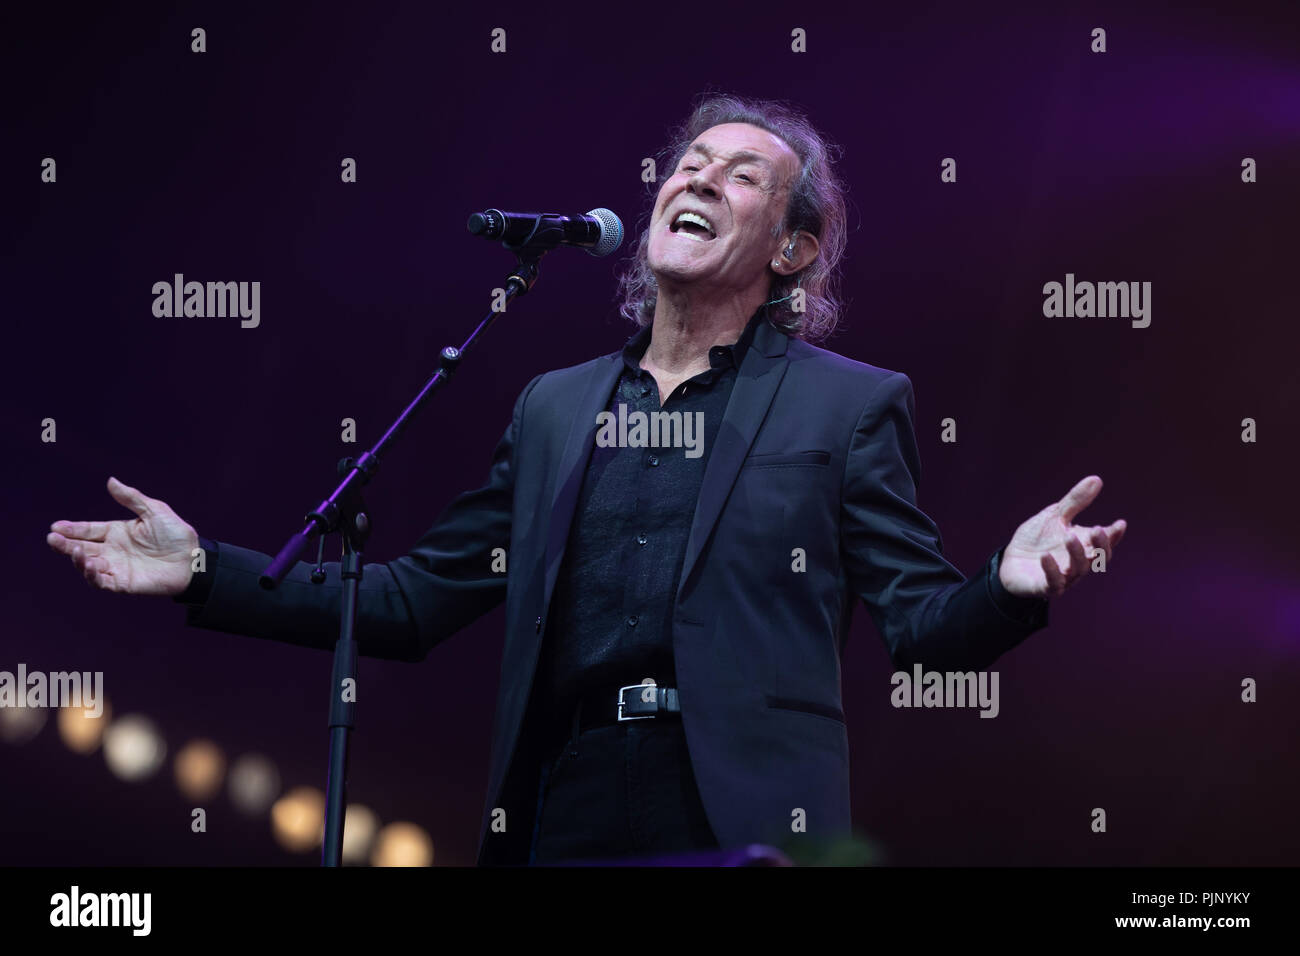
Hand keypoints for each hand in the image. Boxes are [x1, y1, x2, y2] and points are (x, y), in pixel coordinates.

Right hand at [47, 477, 199, 595]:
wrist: (195, 559)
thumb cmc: (177, 535)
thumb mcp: (155, 510)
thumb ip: (132, 498)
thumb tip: (111, 480)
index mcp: (117, 532)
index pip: (88, 530)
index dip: (72, 529)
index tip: (56, 526)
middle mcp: (112, 550)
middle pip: (82, 548)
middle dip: (65, 544)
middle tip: (53, 538)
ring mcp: (116, 567)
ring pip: (88, 565)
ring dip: (78, 559)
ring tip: (74, 550)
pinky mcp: (123, 583)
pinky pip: (102, 582)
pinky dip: (93, 575)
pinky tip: (89, 564)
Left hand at [999, 475, 1125, 598]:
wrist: (1010, 560)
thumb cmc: (1036, 538)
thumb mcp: (1055, 516)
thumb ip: (1075, 501)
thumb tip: (1096, 480)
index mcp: (1083, 545)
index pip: (1105, 542)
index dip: (1114, 535)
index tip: (1120, 523)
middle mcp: (1078, 563)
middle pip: (1098, 558)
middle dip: (1100, 545)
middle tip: (1096, 529)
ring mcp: (1063, 577)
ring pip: (1078, 570)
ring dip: (1076, 553)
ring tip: (1068, 536)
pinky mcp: (1045, 587)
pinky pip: (1053, 583)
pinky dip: (1051, 570)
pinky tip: (1045, 556)